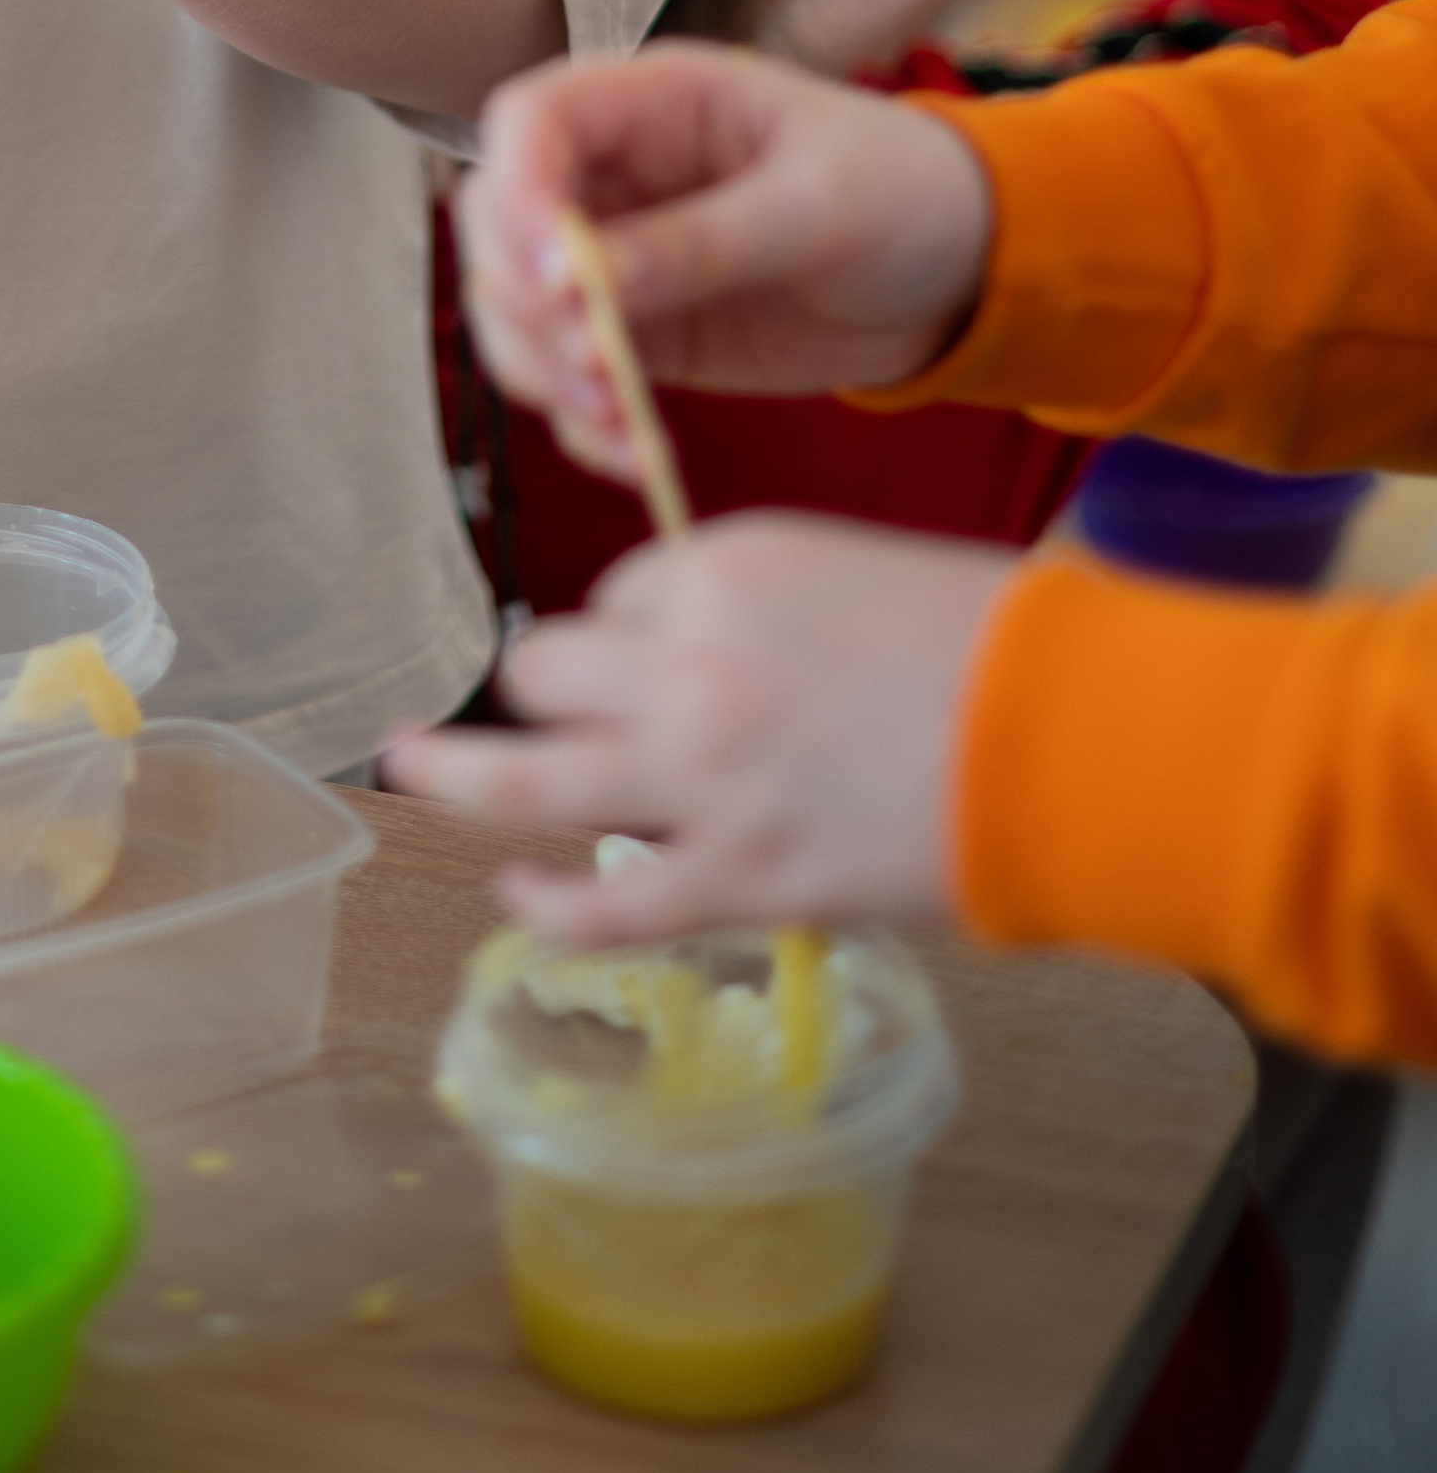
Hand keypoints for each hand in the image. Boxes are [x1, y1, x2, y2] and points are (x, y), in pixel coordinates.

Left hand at [384, 517, 1012, 934]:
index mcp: (722, 566)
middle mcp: (687, 661)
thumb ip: (758, 614)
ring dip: (450, 768)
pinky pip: (605, 900)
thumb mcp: (853, 575)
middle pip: (553, 668)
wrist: (1071, 738)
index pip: (622, 591)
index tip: (677, 652)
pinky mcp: (738, 879)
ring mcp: (701, 778)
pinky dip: (544, 907)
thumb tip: (708, 663)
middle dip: (550, 685)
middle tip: (545, 706)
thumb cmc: (989, 644)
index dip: (641, 626)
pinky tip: (510, 896)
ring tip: (402, 761)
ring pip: (526, 775)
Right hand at [457, 45, 992, 482]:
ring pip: (519, 313)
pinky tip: (636, 459)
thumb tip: (576, 285)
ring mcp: (620, 256)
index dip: (517, 191)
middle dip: (520, 305)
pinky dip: (587, 423)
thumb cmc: (900, 191)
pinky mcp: (642, 334)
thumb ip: (697, 242)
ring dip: (543, 376)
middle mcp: (615, 173)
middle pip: (499, 226)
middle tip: (585, 370)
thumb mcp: (812, 207)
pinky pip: (576, 378)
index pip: (531, 122)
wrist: (964, 270)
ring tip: (617, 426)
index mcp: (652, 101)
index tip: (550, 277)